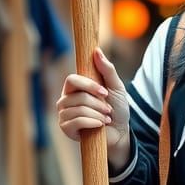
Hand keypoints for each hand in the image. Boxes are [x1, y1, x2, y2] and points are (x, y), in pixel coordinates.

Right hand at [56, 48, 130, 170]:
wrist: (119, 133)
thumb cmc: (117, 109)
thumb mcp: (116, 87)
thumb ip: (107, 69)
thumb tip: (96, 51)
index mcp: (74, 88)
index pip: (72, 79)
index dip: (88, 85)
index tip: (104, 92)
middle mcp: (65, 99)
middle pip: (77, 96)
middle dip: (97, 103)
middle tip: (108, 109)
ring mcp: (64, 114)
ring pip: (78, 109)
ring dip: (97, 114)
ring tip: (105, 118)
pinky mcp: (66, 128)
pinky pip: (76, 121)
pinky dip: (92, 123)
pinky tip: (100, 125)